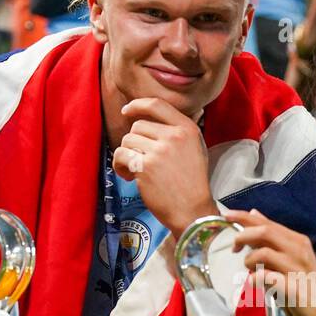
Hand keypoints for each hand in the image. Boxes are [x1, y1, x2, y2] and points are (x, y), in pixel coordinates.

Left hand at [114, 97, 218, 237]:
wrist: (193, 210)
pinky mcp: (146, 167)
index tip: (127, 111)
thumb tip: (148, 119)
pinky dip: (120, 165)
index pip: (157, 104)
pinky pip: (121, 155)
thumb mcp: (195, 149)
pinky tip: (129, 176)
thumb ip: (177, 132)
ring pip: (128, 140)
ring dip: (126, 155)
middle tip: (140, 159)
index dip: (137, 105)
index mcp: (187, 129)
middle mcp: (174, 136)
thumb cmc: (192, 183)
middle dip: (134, 142)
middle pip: (138, 125)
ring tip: (135, 170)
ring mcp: (160, 151)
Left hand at [227, 208, 315, 315]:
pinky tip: (255, 284)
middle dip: (243, 237)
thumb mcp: (290, 255)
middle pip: (264, 232)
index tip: (227, 216)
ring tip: (251, 271)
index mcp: (297, 240)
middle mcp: (298, 250)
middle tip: (235, 249)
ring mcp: (296, 268)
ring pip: (263, 253)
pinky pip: (265, 277)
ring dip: (249, 261)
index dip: (244, 217)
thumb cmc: (305, 283)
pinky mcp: (292, 288)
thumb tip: (254, 214)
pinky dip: (254, 279)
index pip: (267, 222)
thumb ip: (272, 237)